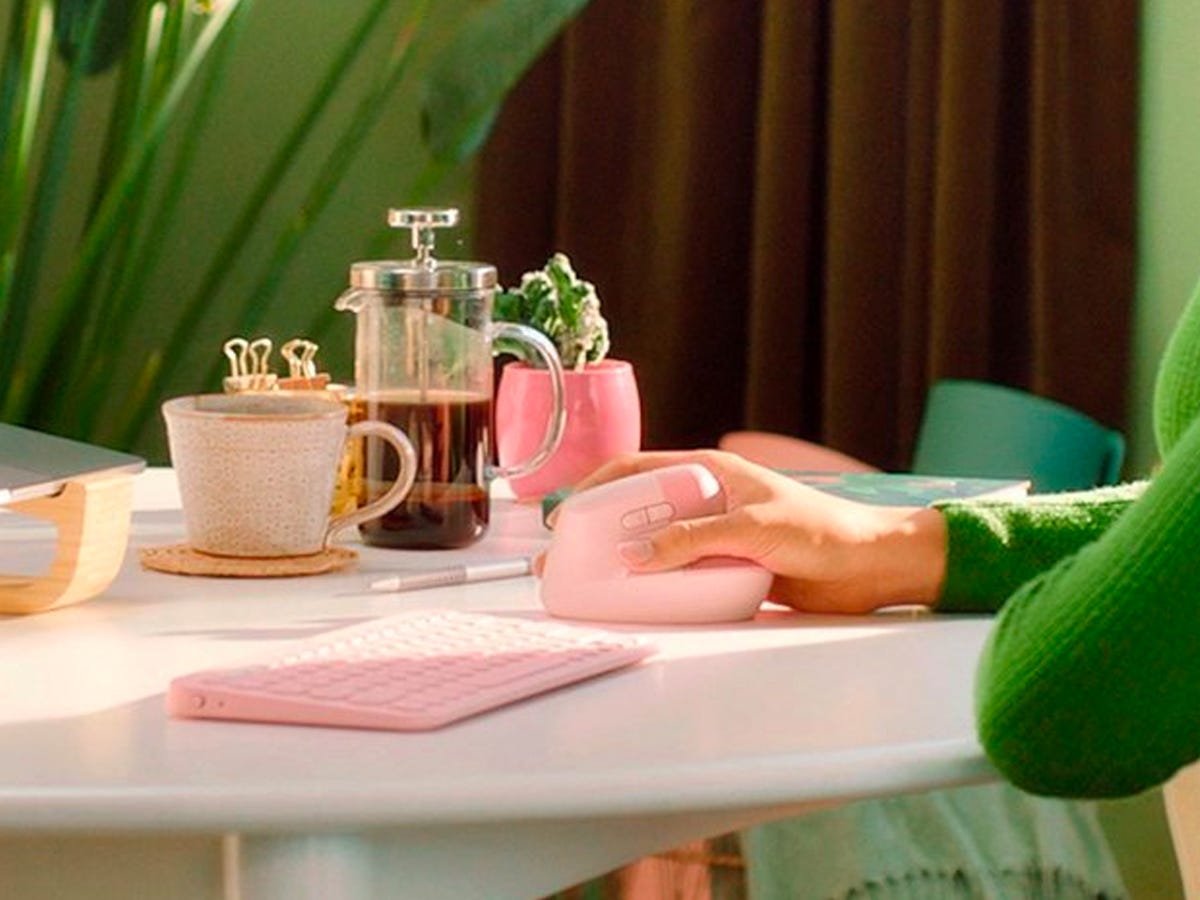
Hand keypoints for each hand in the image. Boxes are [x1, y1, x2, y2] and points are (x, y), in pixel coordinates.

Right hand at [543, 449, 946, 614]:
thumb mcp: (754, 528)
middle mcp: (708, 501)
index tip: (568, 515)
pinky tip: (641, 603)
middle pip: (640, 511)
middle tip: (570, 559)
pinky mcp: (727, 569)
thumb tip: (635, 555)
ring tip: (595, 587)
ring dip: (628, 565)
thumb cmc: (825, 530)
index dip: (598, 488)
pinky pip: (682, 577)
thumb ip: (693, 540)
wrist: (871, 567)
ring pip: (658, 548)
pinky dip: (659, 589)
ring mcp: (716, 536)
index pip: (639, 469)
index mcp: (711, 473)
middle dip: (602, 532)